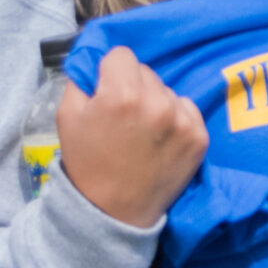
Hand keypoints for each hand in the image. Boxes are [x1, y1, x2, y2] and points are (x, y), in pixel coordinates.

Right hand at [55, 46, 206, 228]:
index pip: (121, 55)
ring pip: (167, 90)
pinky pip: (187, 109)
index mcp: (122, 93)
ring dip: (156, 102)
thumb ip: (81, 79)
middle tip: (124, 118)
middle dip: (133, 86)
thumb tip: (96, 61)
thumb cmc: (87, 162)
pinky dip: (175, 119)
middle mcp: (157, 102)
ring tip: (143, 133)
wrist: (113, 212)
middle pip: (146, 71)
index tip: (106, 93)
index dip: (110, 72)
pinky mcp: (200, 137)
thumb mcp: (67, 115)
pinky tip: (161, 140)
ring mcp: (183, 120)